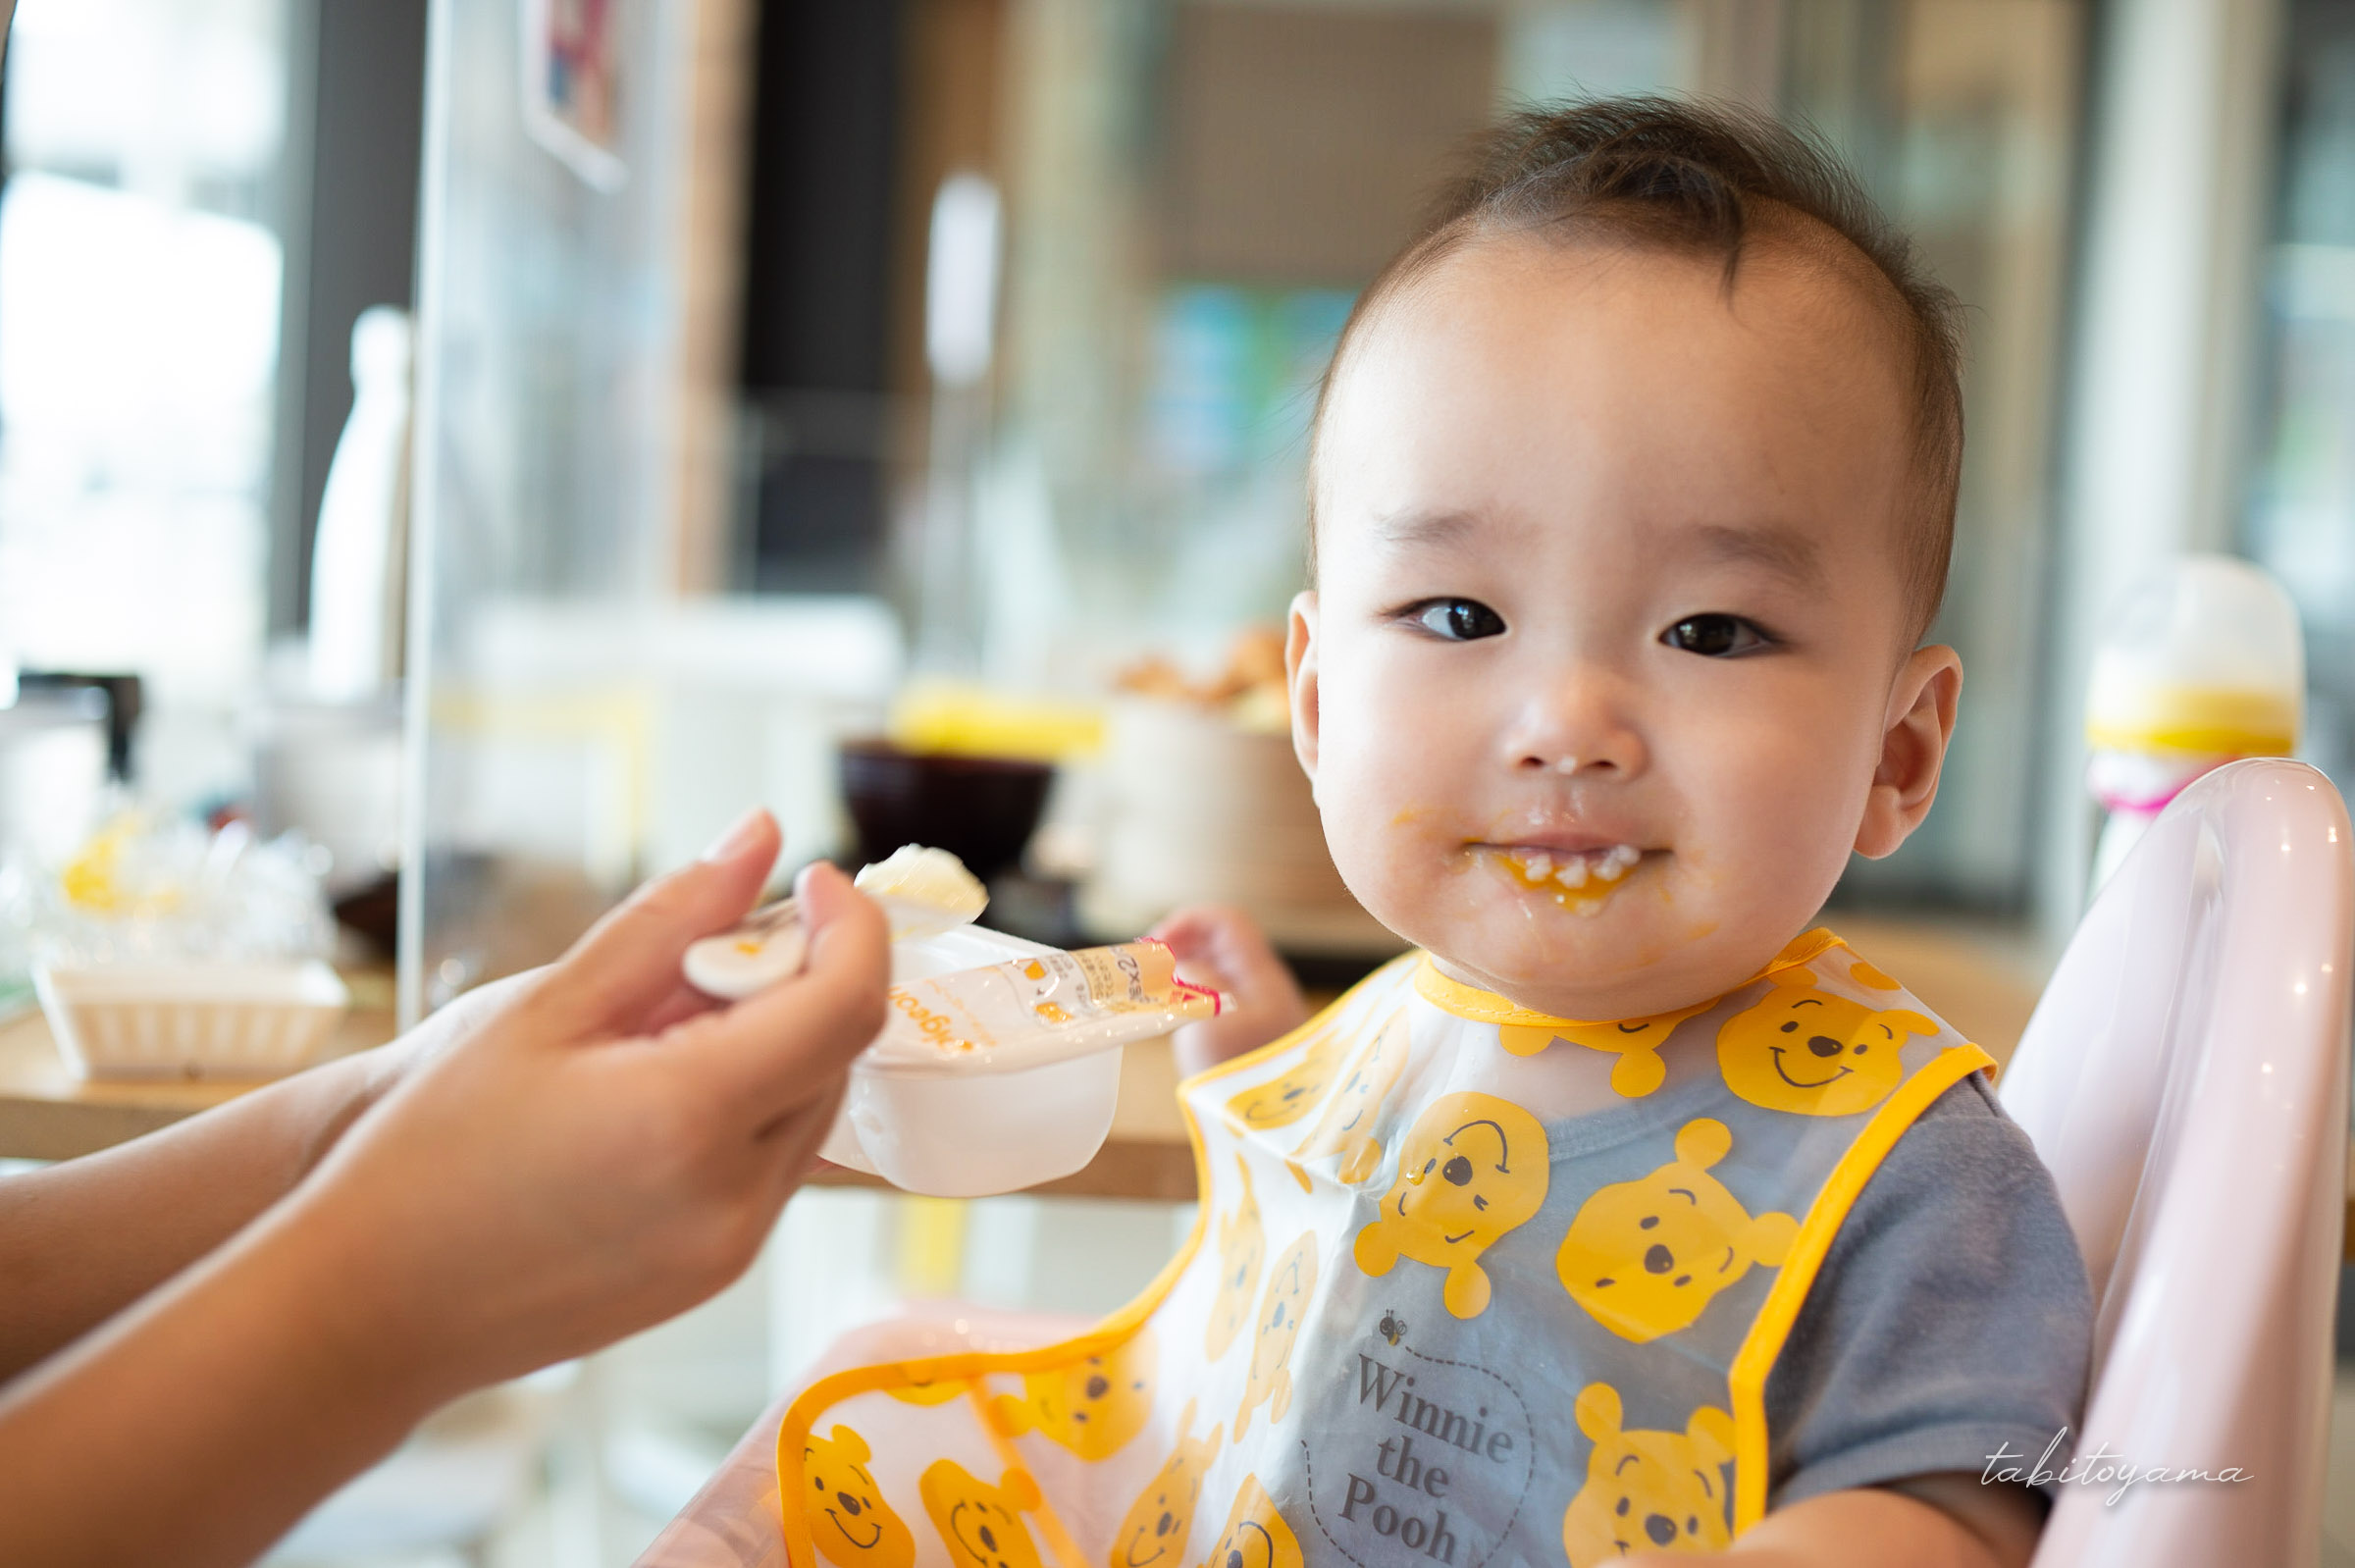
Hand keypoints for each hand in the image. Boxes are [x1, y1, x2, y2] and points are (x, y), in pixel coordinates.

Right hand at [260, 809, 887, 1410]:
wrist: (368, 1306)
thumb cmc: (429, 1151)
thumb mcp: (547, 1008)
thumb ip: (670, 917)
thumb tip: (761, 834)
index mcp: (692, 1119)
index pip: (847, 1004)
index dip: (850, 926)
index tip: (809, 880)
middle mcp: (733, 1197)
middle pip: (839, 1055)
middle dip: (810, 978)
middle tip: (722, 943)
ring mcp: (730, 1250)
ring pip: (814, 1112)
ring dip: (783, 1043)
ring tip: (673, 1019)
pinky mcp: (714, 1277)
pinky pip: (775, 1169)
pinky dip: (752, 1106)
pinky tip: (662, 1086)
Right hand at [1151, 904, 1310, 1076]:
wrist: (1278, 1136)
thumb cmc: (1242, 1080)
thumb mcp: (1208, 1024)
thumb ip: (1195, 982)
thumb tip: (1184, 966)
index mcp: (1261, 976)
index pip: (1225, 922)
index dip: (1185, 922)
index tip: (1152, 948)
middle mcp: (1266, 988)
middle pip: (1221, 944)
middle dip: (1179, 946)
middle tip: (1144, 968)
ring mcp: (1263, 1014)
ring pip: (1218, 973)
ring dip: (1182, 974)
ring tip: (1150, 992)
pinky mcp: (1253, 1039)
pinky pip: (1219, 1001)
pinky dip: (1191, 1000)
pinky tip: (1171, 1018)